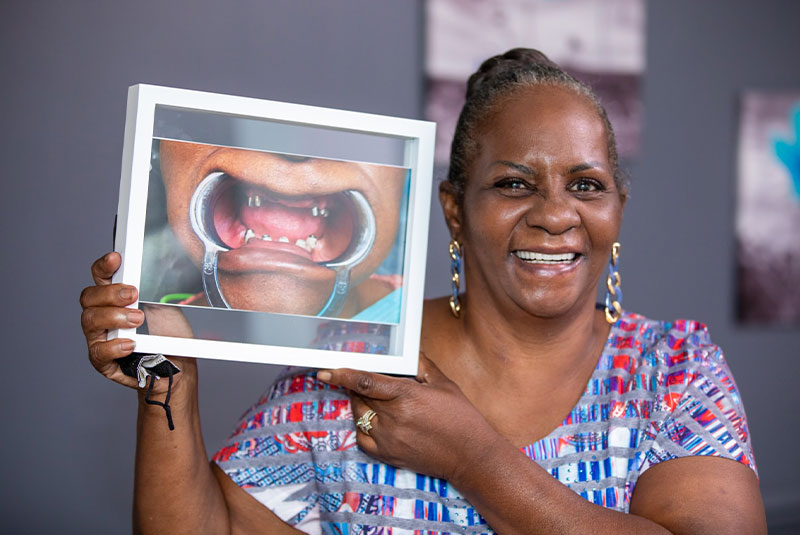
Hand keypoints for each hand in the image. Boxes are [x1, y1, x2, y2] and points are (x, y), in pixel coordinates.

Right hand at [79, 252, 195, 394]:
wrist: (178, 362)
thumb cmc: (169, 332)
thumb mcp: (166, 304)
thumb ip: (155, 286)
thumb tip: (163, 263)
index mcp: (115, 297)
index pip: (100, 276)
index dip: (104, 266)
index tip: (116, 258)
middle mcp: (103, 315)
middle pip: (89, 297)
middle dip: (110, 293)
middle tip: (133, 295)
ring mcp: (100, 337)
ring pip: (90, 321)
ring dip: (114, 317)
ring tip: (138, 319)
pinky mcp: (104, 361)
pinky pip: (98, 352)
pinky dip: (114, 346)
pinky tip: (130, 344)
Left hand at [317, 355, 495, 482]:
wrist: (471, 456)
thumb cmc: (462, 419)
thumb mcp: (444, 385)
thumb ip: (422, 366)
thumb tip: (411, 353)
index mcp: (406, 395)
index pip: (365, 381)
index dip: (342, 375)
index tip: (326, 371)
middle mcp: (393, 417)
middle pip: (360, 397)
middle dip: (356, 387)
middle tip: (363, 381)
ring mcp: (388, 439)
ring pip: (359, 416)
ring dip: (360, 404)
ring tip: (373, 399)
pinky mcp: (388, 455)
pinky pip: (362, 438)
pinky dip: (362, 427)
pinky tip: (372, 420)